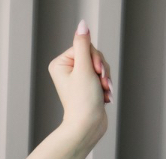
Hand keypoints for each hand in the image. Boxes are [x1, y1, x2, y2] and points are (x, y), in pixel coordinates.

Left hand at [49, 19, 111, 144]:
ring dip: (105, 79)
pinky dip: (105, 86)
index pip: (85, 47)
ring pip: (100, 66)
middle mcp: (66, 69)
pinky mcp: (86, 86)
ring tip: (103, 92)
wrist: (87, 125)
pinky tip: (104, 97)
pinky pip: (102, 76)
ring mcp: (76, 78)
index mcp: (60, 63)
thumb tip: (82, 25)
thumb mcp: (84, 68)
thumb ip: (83, 44)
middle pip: (93, 56)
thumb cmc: (83, 100)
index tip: (95, 72)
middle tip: (100, 83)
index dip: (95, 58)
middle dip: (102, 69)